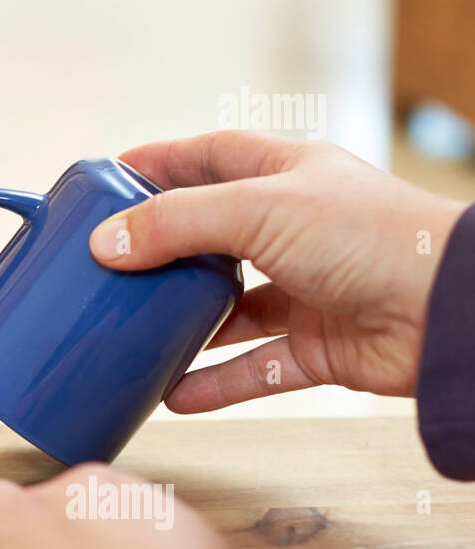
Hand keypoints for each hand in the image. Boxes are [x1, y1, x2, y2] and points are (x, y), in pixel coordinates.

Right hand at [88, 131, 465, 410]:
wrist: (447, 311)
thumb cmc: (374, 237)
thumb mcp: (258, 209)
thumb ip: (176, 223)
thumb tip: (108, 242)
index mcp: (285, 175)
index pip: (209, 157)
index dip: (159, 163)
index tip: (110, 178)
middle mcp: (293, 229)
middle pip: (211, 235)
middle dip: (161, 250)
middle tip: (109, 262)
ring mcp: (305, 289)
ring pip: (229, 308)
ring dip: (183, 322)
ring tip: (132, 329)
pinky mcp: (317, 346)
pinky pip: (254, 367)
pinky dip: (215, 382)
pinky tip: (173, 391)